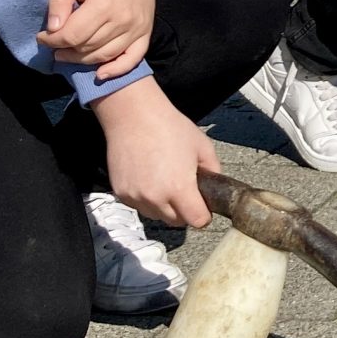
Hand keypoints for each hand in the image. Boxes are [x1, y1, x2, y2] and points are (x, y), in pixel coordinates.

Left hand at [38, 0, 164, 80]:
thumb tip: (53, 28)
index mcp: (103, 3)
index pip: (72, 34)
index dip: (52, 40)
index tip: (42, 36)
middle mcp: (122, 19)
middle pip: (86, 47)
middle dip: (64, 49)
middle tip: (53, 44)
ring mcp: (136, 28)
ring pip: (103, 56)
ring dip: (81, 60)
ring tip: (66, 53)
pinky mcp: (145, 32)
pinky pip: (132, 59)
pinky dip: (116, 70)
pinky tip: (100, 74)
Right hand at [94, 77, 218, 227]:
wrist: (133, 116)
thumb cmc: (169, 127)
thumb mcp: (202, 147)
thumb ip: (214, 171)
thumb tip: (214, 188)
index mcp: (179, 188)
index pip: (197, 221)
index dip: (203, 215)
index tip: (203, 205)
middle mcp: (156, 198)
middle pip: (176, 221)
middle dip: (184, 211)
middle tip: (185, 190)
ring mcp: (136, 197)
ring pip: (156, 215)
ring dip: (164, 206)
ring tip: (165, 181)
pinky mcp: (121, 193)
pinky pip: (139, 205)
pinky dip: (146, 198)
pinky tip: (148, 177)